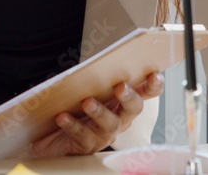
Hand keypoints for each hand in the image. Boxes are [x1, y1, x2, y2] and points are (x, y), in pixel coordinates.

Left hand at [30, 72, 164, 156]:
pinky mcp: (87, 145)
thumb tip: (97, 61)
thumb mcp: (87, 87)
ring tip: (87, 101)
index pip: (145, 93)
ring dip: (100, 111)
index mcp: (123, 101)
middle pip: (134, 109)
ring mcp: (104, 133)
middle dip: (129, 97)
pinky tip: (63, 116)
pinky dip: (73, 125)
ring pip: (110, 124)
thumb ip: (97, 76)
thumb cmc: (75, 105)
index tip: (154, 75)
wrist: (53, 131)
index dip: (154, 85)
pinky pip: (83, 135)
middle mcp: (120, 118)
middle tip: (121, 86)